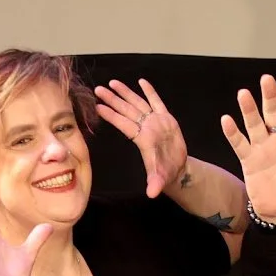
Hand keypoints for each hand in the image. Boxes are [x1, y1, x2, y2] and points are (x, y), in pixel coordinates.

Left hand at [93, 78, 189, 198]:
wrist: (177, 168)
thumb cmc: (165, 173)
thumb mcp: (160, 179)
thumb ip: (156, 183)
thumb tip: (151, 194)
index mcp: (142, 139)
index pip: (124, 124)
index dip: (112, 116)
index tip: (98, 106)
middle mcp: (146, 128)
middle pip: (126, 111)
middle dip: (113, 99)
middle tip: (98, 89)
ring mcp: (155, 121)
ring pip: (138, 103)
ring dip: (126, 93)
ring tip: (113, 83)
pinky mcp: (167, 119)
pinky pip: (157, 102)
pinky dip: (150, 92)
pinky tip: (142, 82)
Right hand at [219, 71, 275, 224]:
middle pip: (275, 113)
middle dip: (271, 97)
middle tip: (267, 79)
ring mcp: (263, 147)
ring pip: (255, 124)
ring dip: (249, 110)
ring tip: (244, 94)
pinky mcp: (249, 159)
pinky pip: (239, 144)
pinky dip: (233, 133)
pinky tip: (227, 120)